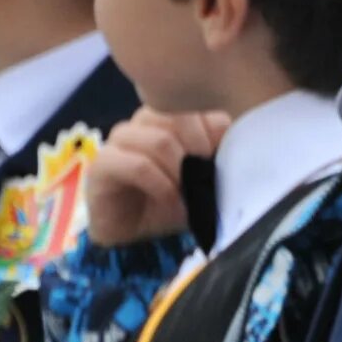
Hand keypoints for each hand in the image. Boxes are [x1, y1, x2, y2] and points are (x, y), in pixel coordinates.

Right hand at [87, 107, 226, 246]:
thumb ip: (219, 156)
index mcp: (170, 118)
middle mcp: (143, 123)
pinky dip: (161, 186)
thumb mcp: (205, 179)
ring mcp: (120, 140)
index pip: (199, 107)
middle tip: (206, 178)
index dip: (215, 133)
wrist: (136, 235)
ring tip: (188, 193)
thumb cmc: (172, 203)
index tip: (224, 160)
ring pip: (159, 140)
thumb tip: (240, 145)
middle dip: (200, 150)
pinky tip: (171, 202)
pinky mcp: (101, 164)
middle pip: (178, 117)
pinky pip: (138, 165)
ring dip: (181, 171)